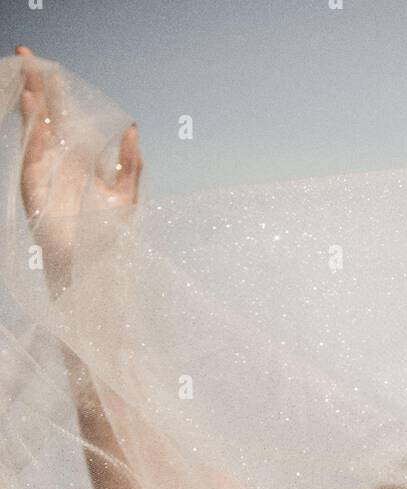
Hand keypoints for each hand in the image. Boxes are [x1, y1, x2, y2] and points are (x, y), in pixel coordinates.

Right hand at [16, 45, 141, 285]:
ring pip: (36, 131)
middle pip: (46, 117)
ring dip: (31, 103)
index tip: (51, 68)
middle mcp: (60, 162)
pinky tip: (34, 112)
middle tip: (27, 54)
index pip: (67, 119)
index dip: (58, 93)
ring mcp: (45, 174)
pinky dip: (33, 134)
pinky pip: (33, 156)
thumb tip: (132, 128)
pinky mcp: (36, 189)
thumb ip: (130, 164)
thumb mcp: (127, 197)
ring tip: (27, 74)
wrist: (94, 269)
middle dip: (37, 87)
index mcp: (80, 160)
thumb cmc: (109, 238)